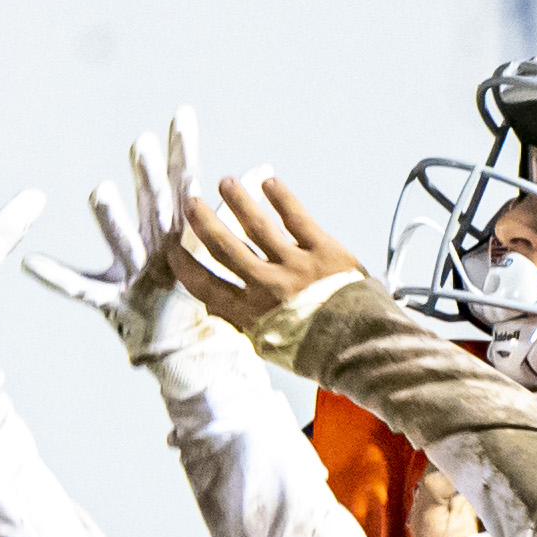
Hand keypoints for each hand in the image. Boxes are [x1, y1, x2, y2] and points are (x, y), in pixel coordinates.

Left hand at [20, 106, 211, 368]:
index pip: (185, 186)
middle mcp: (162, 254)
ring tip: (98, 189)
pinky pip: (81, 290)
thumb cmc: (191, 295)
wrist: (183, 352)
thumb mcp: (209, 247)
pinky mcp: (113, 303)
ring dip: (112, 219)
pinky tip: (29, 264)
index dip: (184, 150)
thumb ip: (227, 207)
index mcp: (182, 238)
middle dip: (150, 177)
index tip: (182, 114)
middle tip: (141, 143)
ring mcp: (138, 279)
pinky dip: (56, 278)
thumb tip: (260, 169)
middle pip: (155, 210)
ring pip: (124, 244)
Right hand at [169, 173, 368, 353]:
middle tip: (191, 203)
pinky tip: (269, 183)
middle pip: (225, 247)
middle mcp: (268, 287)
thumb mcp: (272, 346)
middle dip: (204, 223)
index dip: (185, 265)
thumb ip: (246, 323)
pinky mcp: (324, 251)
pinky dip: (281, 198)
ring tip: (226, 183)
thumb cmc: (319, 352)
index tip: (172, 248)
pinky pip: (297, 218)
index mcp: (252, 315)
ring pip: (258, 226)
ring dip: (239, 201)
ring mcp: (296, 266)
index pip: (207, 286)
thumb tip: (220, 307)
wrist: (363, 348)